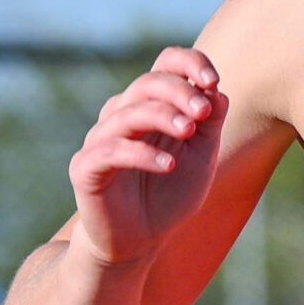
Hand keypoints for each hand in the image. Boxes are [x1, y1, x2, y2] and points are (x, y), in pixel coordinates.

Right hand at [67, 48, 224, 266]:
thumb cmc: (168, 194)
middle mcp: (123, 114)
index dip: (189, 63)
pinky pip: (111, 151)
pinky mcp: (86, 167)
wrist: (138, 241)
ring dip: (163, 116)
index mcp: (151, 105)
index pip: (165, 64)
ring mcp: (101, 139)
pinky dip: (142, 154)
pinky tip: (168, 165)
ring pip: (128, 112)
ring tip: (189, 131)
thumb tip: (217, 90)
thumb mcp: (200, 157)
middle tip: (204, 112)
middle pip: (148, 83)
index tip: (214, 80)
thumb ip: (209, 124)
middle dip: (179, 91)